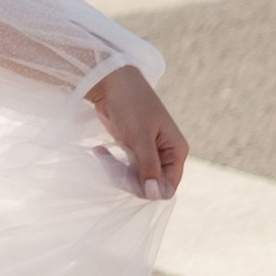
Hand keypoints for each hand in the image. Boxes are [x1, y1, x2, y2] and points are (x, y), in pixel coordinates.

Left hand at [89, 67, 189, 200]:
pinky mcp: (134, 150)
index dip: (148, 189)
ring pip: (137, 178)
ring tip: (101, 155)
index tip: (126, 179)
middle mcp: (167, 154)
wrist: (110, 81)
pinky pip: (126, 169)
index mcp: (176, 150)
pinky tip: (99, 151)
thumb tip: (155, 194)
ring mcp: (150, 152)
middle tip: (108, 165)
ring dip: (118, 172)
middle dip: (129, 179)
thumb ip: (148, 167)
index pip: (168, 186)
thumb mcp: (140, 137)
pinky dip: (113, 164)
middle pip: (151, 184)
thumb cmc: (130, 104)